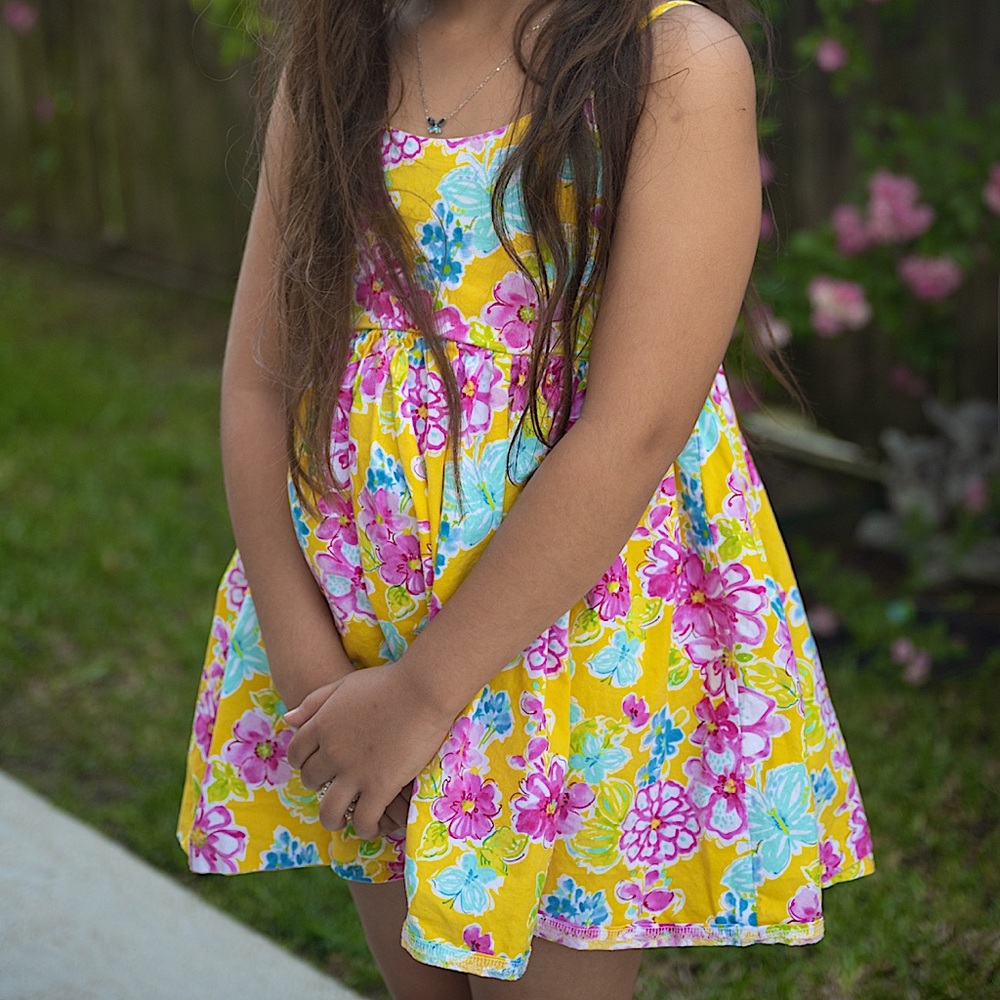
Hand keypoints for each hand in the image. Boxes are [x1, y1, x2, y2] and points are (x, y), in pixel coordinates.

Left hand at [285, 661, 452, 838]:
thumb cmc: (388, 683)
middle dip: (319, 786)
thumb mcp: (344, 685)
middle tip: (334, 787)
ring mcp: (355, 772)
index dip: (303, 762)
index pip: (296, 753)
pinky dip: (365, 828)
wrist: (423, 690)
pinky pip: (363, 820)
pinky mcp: (380, 787)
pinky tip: (373, 824)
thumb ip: (314, 702)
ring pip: (330, 811)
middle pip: (311, 781)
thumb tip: (288, 720)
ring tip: (344, 818)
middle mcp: (332, 752)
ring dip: (333, 818)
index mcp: (322, 725)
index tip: (317, 765)